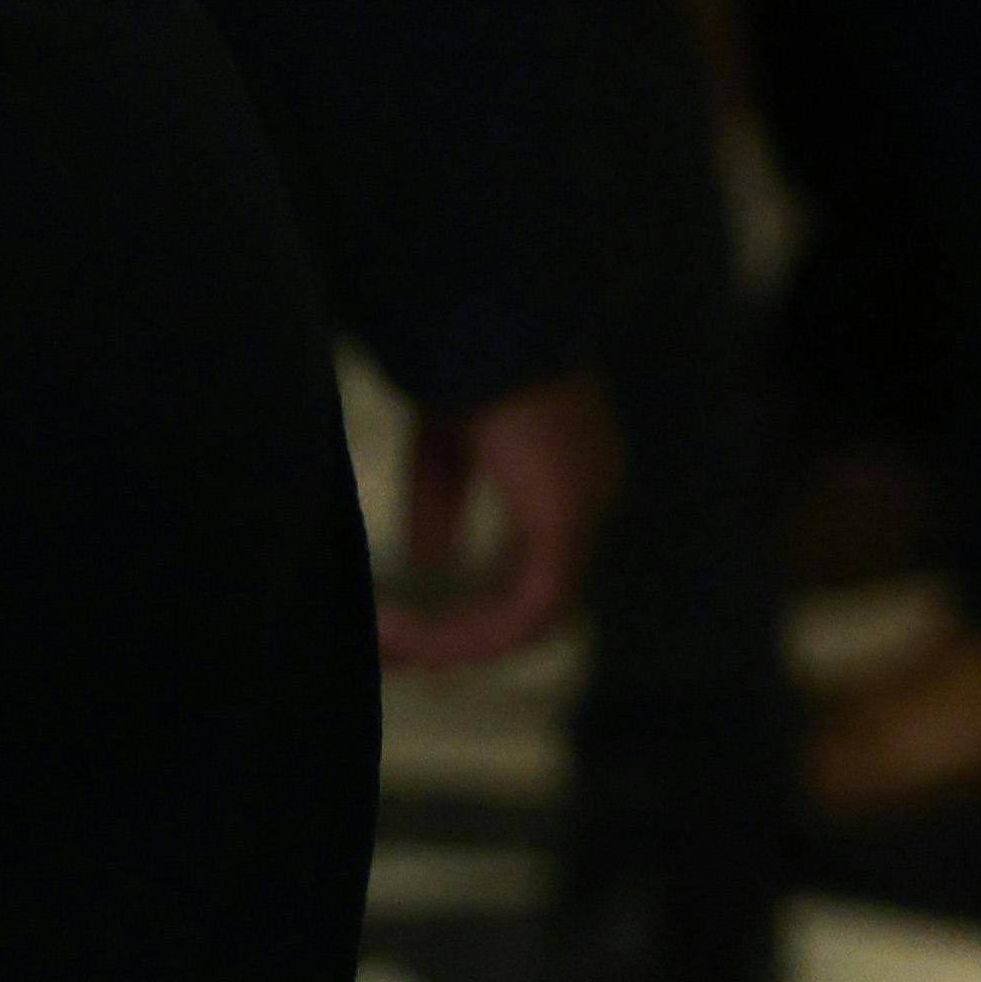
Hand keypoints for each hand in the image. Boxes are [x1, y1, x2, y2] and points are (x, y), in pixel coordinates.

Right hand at [380, 374, 624, 669]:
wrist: (475, 325)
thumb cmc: (458, 362)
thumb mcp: (443, 445)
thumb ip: (441, 503)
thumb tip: (436, 567)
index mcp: (572, 474)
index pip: (536, 569)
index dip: (474, 609)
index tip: (403, 628)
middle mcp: (593, 495)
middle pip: (537, 602)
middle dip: (460, 639)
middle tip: (389, 657)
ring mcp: (589, 510)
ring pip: (531, 618)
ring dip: (453, 643)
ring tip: (386, 649)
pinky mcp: (567, 522)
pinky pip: (526, 610)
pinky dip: (466, 632)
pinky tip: (407, 633)